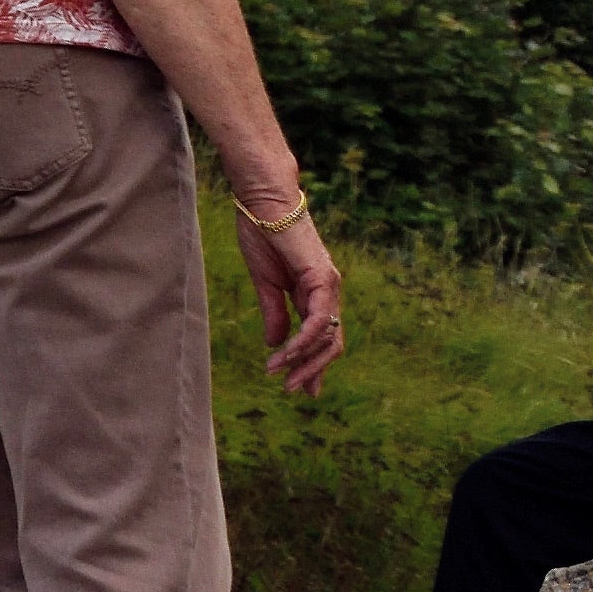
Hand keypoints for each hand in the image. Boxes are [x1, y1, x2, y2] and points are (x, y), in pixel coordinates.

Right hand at [239, 196, 346, 392]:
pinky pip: (318, 321)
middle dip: (312, 370)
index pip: (320, 336)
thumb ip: (274, 313)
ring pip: (328, 337)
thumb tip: (275, 344)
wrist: (263, 200)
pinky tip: (284, 354)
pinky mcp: (322, 279)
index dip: (311, 362)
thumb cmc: (262, 233)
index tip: (297, 385)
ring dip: (306, 362)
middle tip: (294, 392)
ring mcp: (329, 286)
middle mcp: (328, 292)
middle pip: (330, 343)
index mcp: (314, 293)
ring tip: (284, 378)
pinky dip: (302, 341)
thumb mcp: (265, 282)